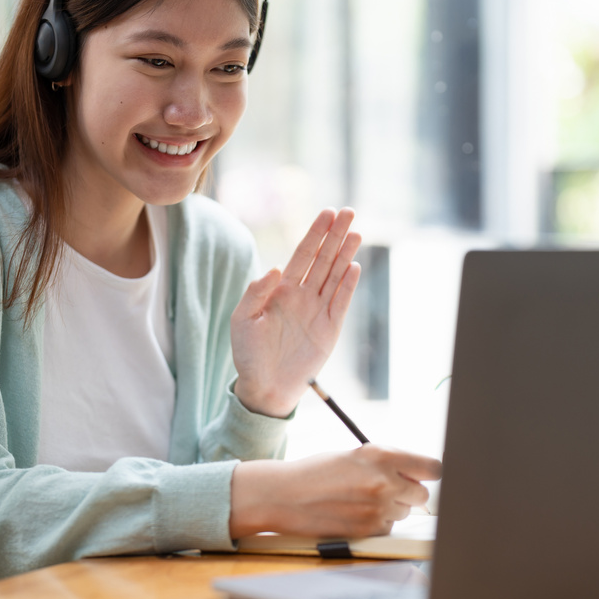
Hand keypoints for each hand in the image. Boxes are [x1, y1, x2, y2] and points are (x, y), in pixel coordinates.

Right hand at [229, 446, 442, 538]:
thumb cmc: (317, 472)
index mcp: (382, 455)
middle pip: (422, 494)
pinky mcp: (369, 530)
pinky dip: (377, 524)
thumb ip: (387, 462)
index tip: (426, 475)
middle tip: (388, 489)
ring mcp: (378, 508)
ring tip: (362, 500)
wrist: (285, 495)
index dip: (429, 473)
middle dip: (409, 492)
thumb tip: (417, 472)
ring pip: (404, 512)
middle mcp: (384, 481)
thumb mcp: (354, 455)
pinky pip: (388, 528)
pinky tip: (354, 514)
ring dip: (391, 508)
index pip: (432, 467)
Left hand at [230, 208, 360, 417]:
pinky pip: (341, 302)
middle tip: (348, 212)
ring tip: (356, 232)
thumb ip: (256, 291)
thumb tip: (276, 267)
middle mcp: (303, 295)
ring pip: (335, 275)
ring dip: (346, 254)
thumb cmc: (248, 354)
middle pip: (323, 259)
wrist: (264, 387)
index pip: (302, 254)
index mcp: (281, 289)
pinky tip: (353, 266)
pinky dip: (348, 285)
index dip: (315, 233)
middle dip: (335, 235)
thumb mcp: (242, 319)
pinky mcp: (330, 330)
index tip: (327, 212)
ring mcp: (318, 311)